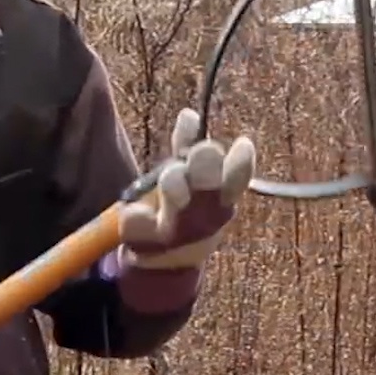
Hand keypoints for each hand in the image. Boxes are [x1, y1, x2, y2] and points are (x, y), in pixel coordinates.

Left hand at [117, 107, 254, 269]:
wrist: (165, 259)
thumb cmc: (184, 209)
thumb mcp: (190, 178)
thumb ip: (187, 147)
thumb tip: (189, 115)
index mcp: (219, 198)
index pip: (237, 179)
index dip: (242, 164)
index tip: (243, 144)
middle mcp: (203, 217)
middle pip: (208, 190)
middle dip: (205, 170)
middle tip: (203, 152)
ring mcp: (175, 231)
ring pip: (177, 206)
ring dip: (175, 186)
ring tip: (169, 176)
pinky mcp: (144, 242)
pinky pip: (136, 224)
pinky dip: (135, 216)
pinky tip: (133, 213)